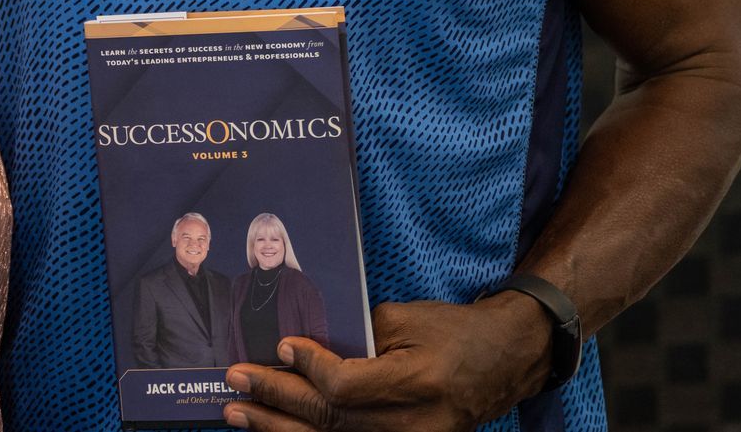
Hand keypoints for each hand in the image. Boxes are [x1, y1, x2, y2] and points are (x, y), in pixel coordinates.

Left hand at [221, 293, 551, 430]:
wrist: (503, 362)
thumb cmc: (454, 330)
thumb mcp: (408, 319)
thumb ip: (358, 337)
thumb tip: (304, 348)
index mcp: (418, 383)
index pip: (348, 388)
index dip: (309, 370)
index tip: (282, 347)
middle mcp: (414, 424)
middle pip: (332, 420)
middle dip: (277, 400)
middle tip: (236, 380)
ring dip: (280, 429)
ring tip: (239, 414)